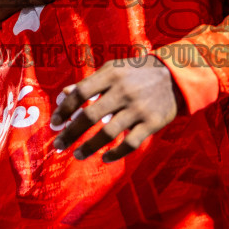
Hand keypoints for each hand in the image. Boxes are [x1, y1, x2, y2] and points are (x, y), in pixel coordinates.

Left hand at [50, 56, 179, 161]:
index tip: (54, 124)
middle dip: (71, 133)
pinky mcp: (152, 123)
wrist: (174, 76)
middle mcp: (123, 91)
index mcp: (111, 75)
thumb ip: (89, 83)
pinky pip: (131, 143)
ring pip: (108, 132)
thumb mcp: (113, 70)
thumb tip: (64, 95)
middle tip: (58, 145)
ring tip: (77, 155)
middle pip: (90, 115)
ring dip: (89, 146)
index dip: (64, 110)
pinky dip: (116, 153)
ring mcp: (138, 108)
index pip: (80, 93)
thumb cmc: (136, 73)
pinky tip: (104, 158)